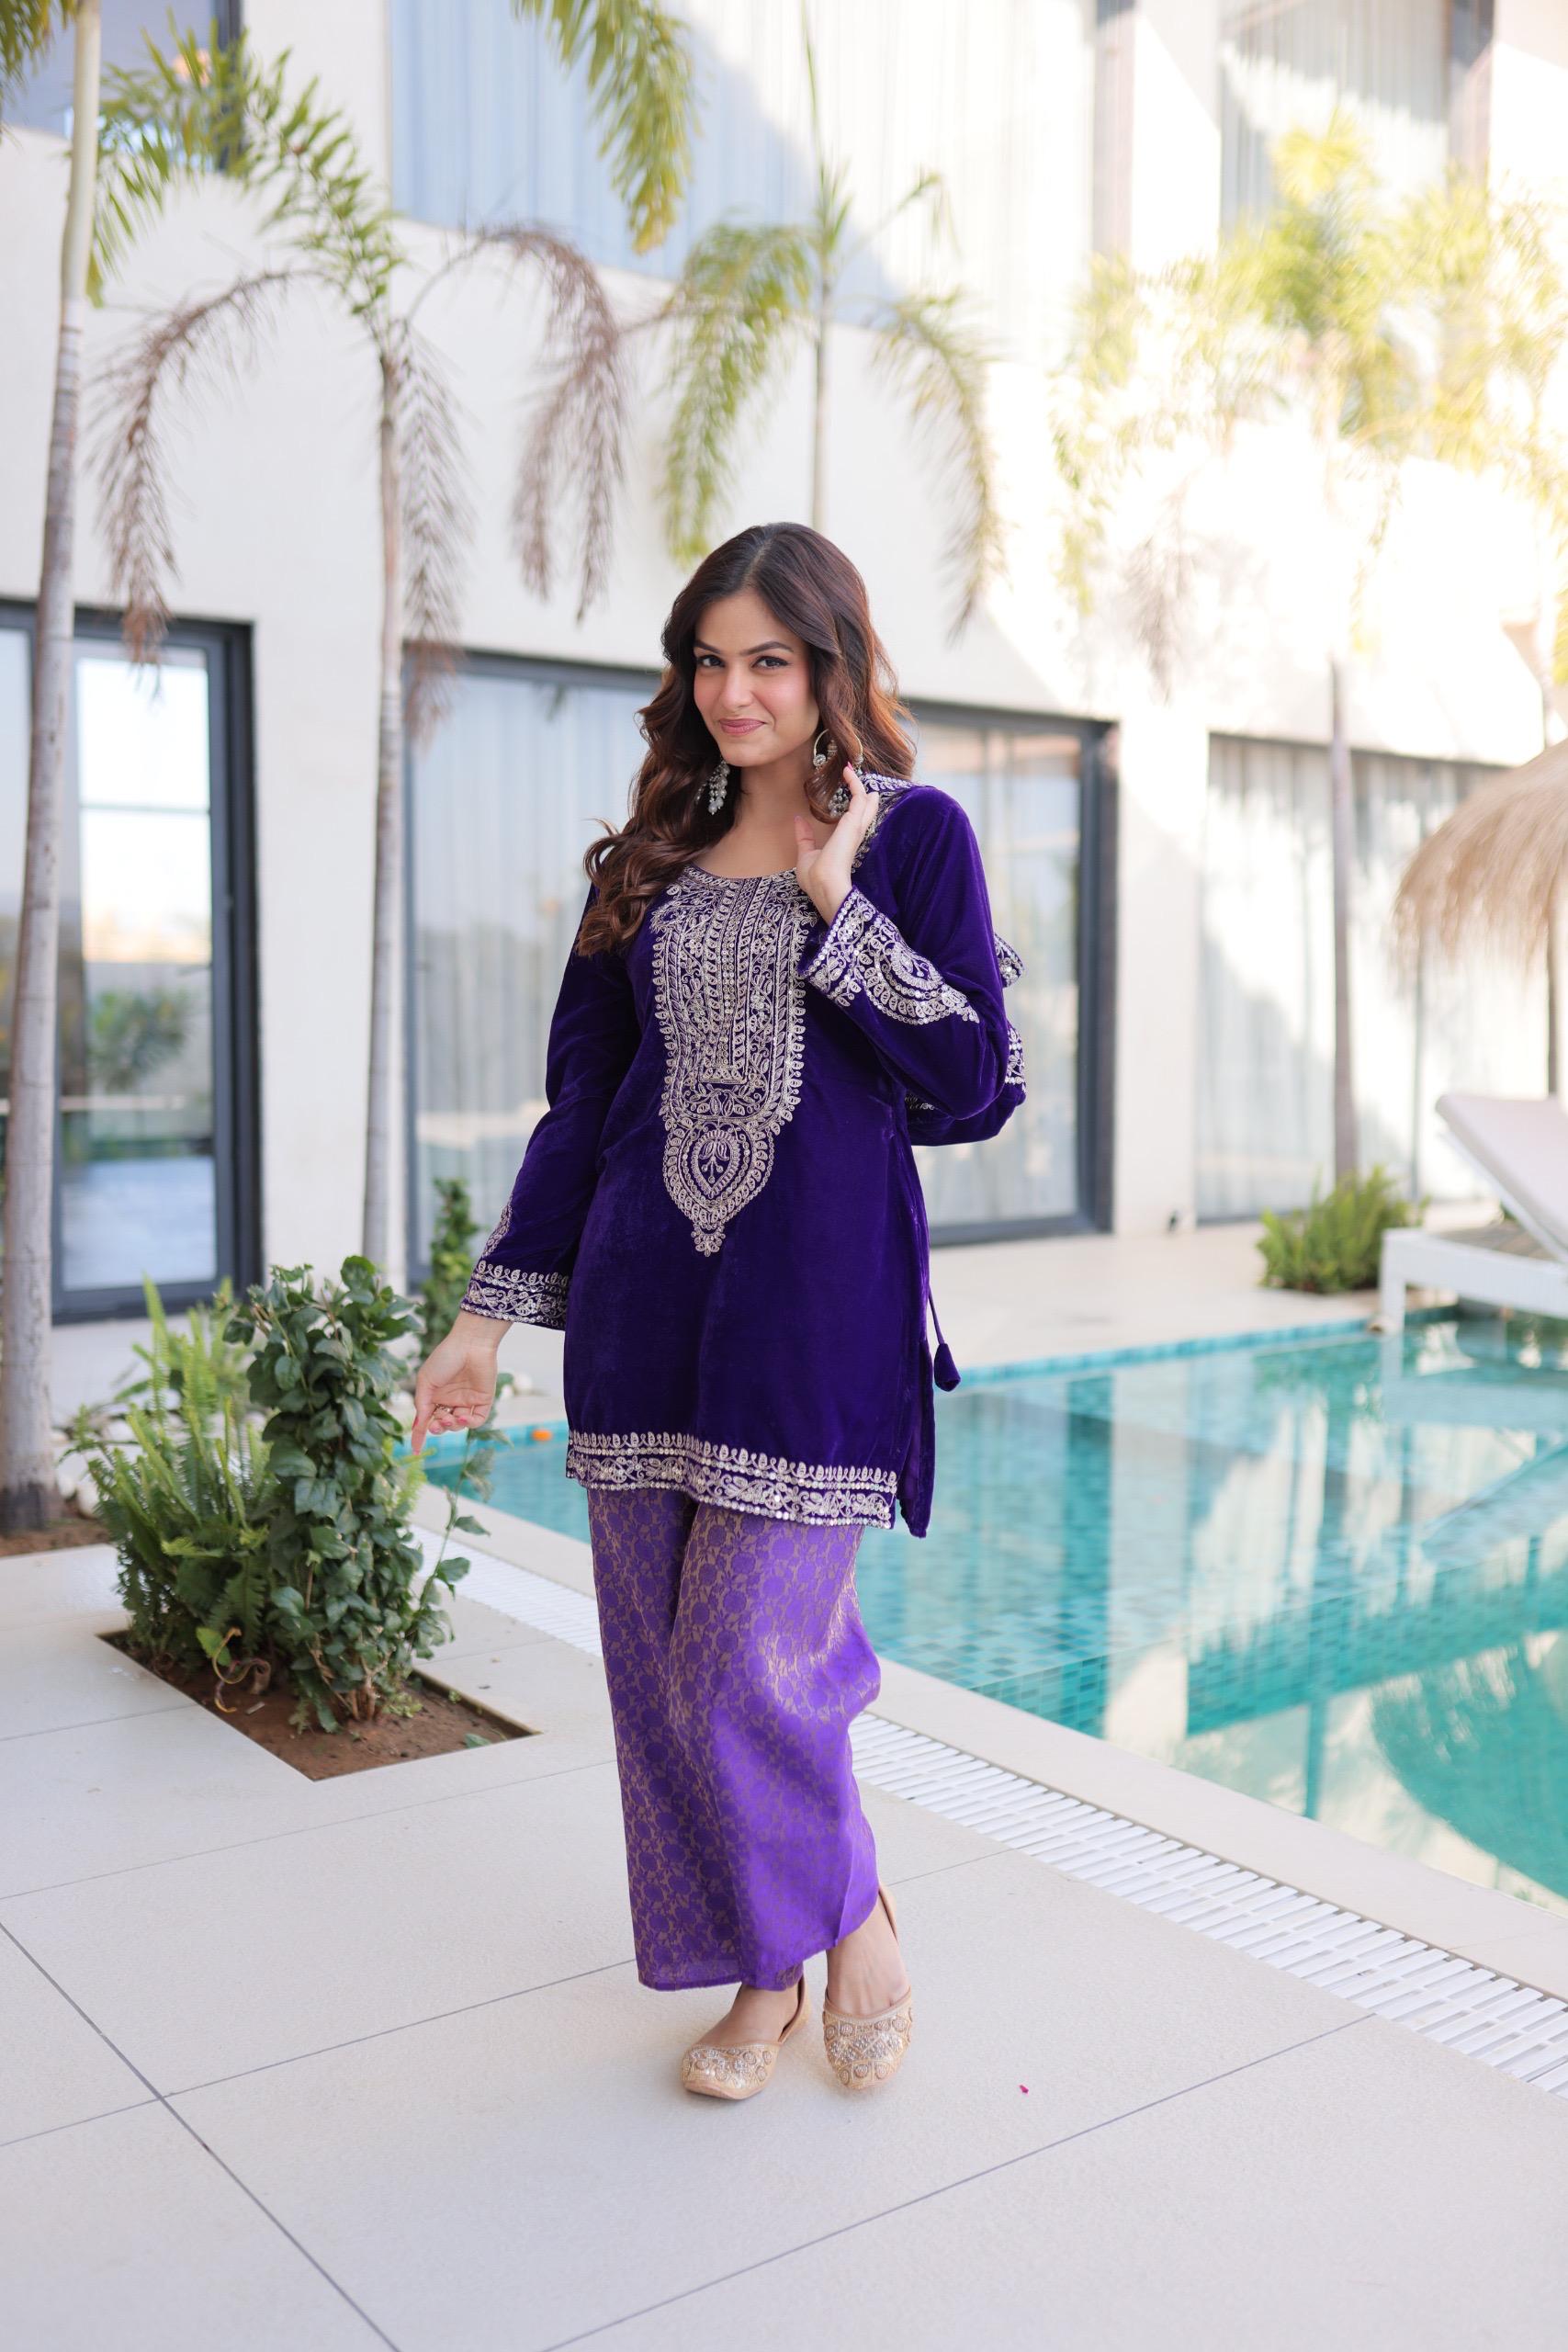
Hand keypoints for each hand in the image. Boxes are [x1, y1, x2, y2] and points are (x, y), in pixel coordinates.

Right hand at [410, 1323, 501, 1453]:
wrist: (469, 1344)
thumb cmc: (445, 1359)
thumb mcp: (426, 1382)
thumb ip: (422, 1405)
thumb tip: (418, 1427)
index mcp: (435, 1395)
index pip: (427, 1419)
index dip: (421, 1434)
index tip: (415, 1449)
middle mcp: (451, 1400)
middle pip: (443, 1424)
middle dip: (438, 1428)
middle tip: (436, 1425)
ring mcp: (467, 1401)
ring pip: (459, 1425)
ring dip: (452, 1425)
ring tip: (449, 1417)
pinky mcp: (484, 1400)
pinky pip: (477, 1420)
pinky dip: (469, 1423)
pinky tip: (463, 1417)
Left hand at [795, 761, 876, 926]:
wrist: (824, 884)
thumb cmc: (816, 878)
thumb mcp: (806, 855)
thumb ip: (804, 837)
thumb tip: (798, 819)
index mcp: (844, 843)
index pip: (854, 823)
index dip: (855, 810)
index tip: (850, 797)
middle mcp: (853, 834)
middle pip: (864, 811)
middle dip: (863, 796)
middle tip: (857, 780)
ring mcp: (855, 827)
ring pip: (864, 802)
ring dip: (858, 785)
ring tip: (851, 770)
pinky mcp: (853, 821)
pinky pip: (858, 796)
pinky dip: (854, 783)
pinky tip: (846, 771)